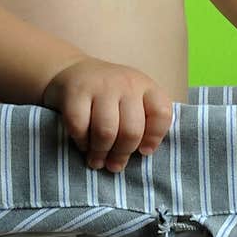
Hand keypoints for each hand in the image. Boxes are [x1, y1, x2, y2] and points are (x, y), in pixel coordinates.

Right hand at [42, 58, 173, 173]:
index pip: (161, 114)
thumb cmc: (111, 95)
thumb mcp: (134, 100)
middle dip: (122, 154)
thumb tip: (142, 154)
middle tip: (114, 165)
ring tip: (97, 161)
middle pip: (132, 130)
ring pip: (106, 131)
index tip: (144, 151)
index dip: (154, 138)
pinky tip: (83, 144)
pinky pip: (80, 126)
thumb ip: (143, 123)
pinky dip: (81, 141)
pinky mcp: (76, 92)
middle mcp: (126, 84)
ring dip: (100, 152)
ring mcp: (101, 86)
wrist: (75, 71)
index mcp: (146, 87)